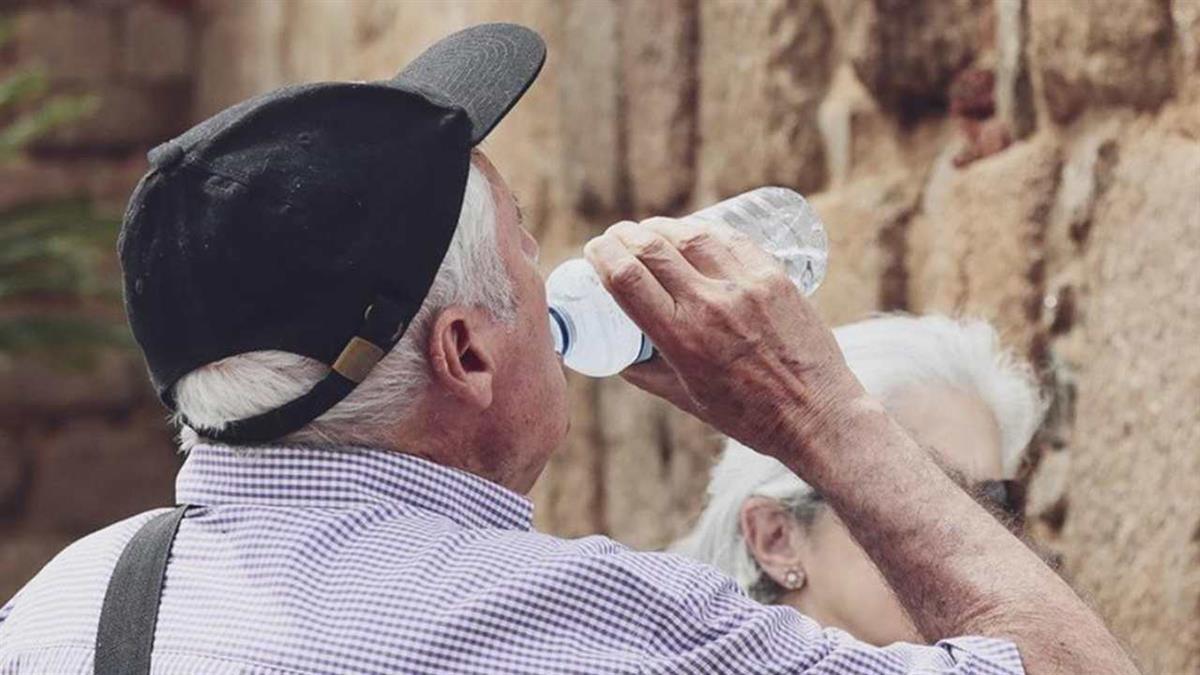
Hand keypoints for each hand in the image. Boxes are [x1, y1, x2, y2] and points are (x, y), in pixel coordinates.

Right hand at [583, 216, 863, 459]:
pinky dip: (701, 230)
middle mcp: (710, 306)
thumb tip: (616, 352)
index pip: (626, 278)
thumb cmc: (748, 416)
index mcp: (680, 338)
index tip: (594, 251)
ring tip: (648, 231)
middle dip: (624, 236)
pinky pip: (729, 239)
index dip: (602, 255)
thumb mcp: (683, 399)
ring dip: (660, 227)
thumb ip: (645, 373)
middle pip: (652, 248)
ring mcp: (745, 286)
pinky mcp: (774, 276)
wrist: (817, 415)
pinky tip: (690, 231)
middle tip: (616, 237)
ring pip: (690, 235)